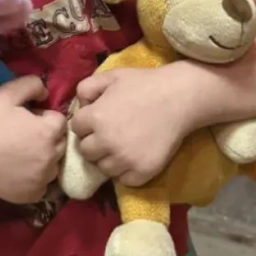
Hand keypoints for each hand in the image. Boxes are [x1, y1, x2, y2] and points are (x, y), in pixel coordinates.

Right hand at [0, 76, 65, 204]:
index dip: (42, 117)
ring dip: (43, 158)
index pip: (59, 121)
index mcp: (48, 132)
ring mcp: (42, 179)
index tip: (24, 120)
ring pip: (53, 164)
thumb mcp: (7, 93)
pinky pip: (43, 184)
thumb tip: (46, 94)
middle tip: (21, 136)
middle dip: (46, 137)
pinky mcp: (32, 195)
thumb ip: (33, 85)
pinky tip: (16, 170)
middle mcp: (50, 157)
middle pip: (59, 143)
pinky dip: (34, 178)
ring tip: (19, 154)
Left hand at [71, 67, 193, 186]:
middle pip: (86, 151)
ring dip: (108, 159)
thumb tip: (79, 105)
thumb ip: (87, 87)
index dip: (87, 123)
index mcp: (95, 117)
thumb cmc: (144, 83)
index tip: (98, 119)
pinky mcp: (141, 172)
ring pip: (103, 168)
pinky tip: (134, 157)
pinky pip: (123, 180)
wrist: (179, 98)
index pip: (76, 128)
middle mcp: (105, 142)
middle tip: (109, 135)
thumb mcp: (112, 76)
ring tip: (122, 147)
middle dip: (94, 143)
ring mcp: (123, 159)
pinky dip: (126, 171)